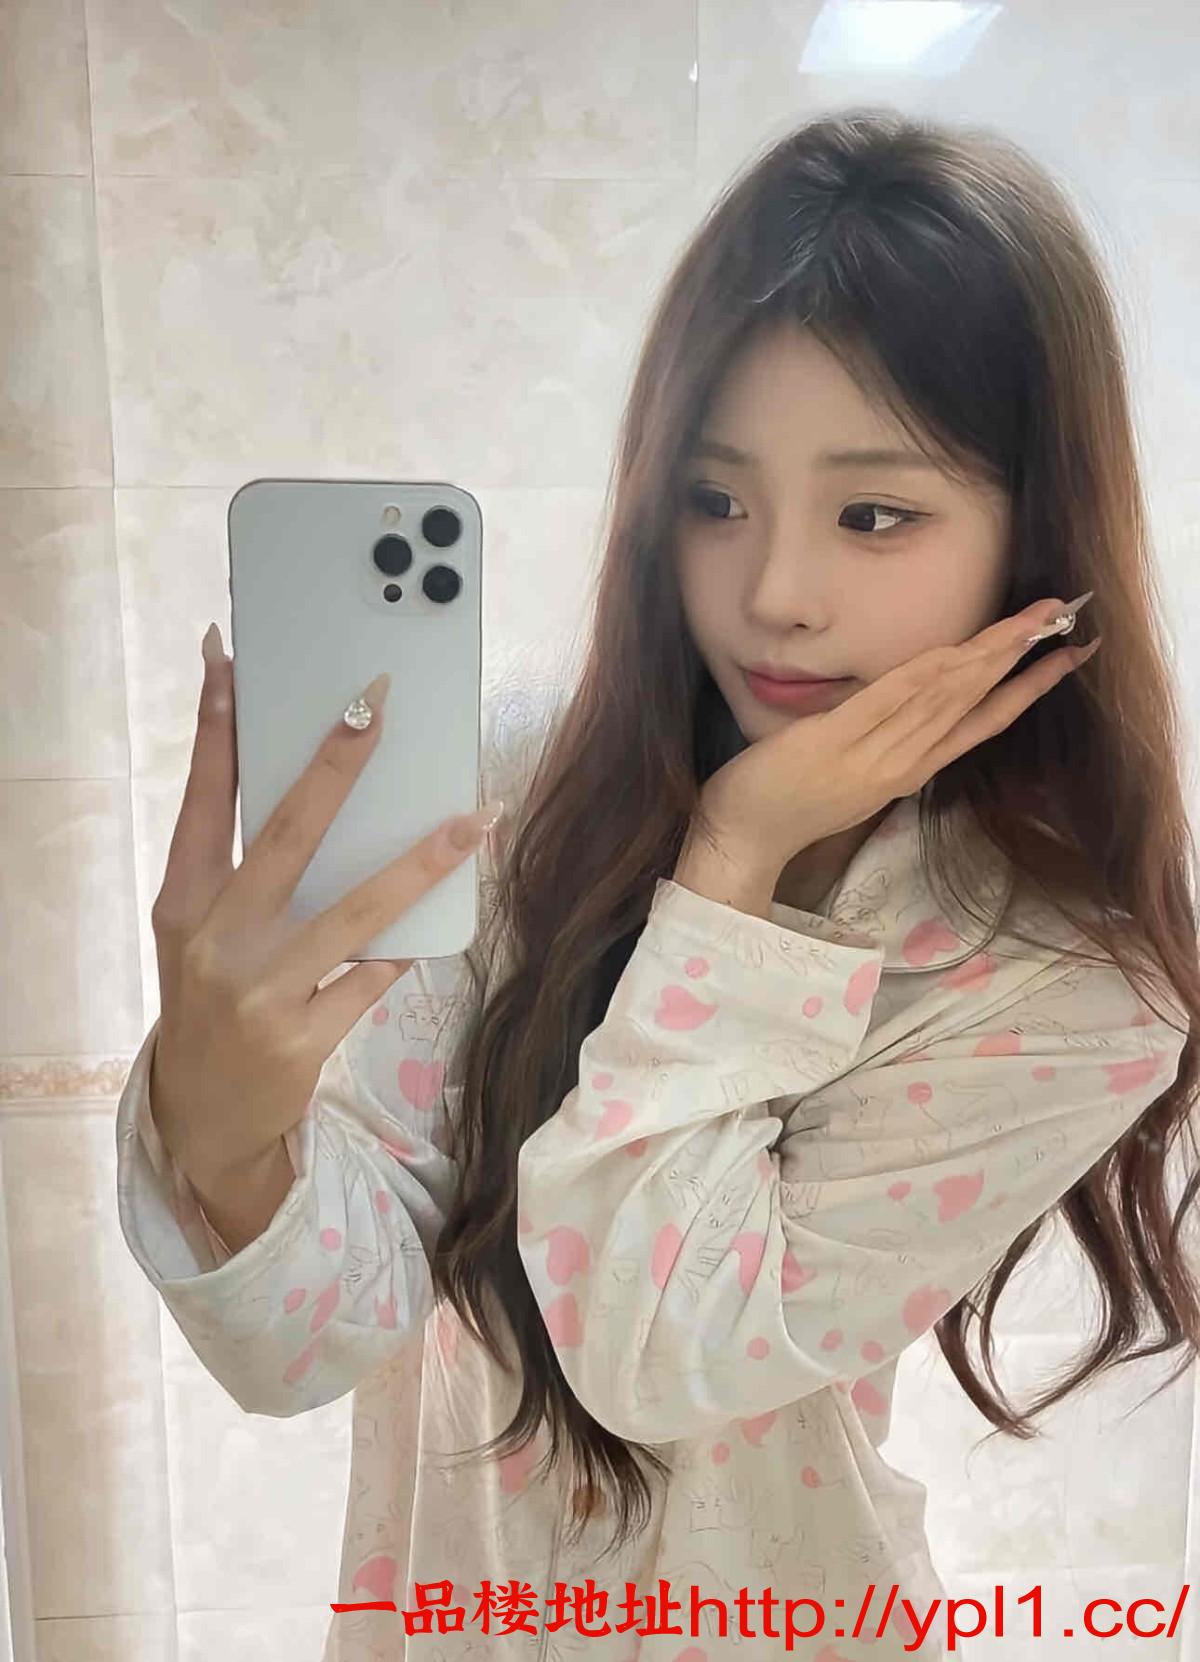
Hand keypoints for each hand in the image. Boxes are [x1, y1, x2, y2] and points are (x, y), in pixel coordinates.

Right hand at [148, 634, 498, 1190]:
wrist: (205, 1117)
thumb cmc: (213, 1001)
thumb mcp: (204, 932)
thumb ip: (243, 870)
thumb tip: (318, 786)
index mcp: (183, 901)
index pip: (201, 799)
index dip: (216, 729)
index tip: (231, 660)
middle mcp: (215, 940)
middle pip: (285, 836)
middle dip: (333, 766)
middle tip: (374, 706)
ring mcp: (259, 991)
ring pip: (354, 911)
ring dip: (421, 861)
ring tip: (474, 818)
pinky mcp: (302, 1038)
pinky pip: (373, 976)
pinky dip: (407, 947)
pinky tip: (440, 919)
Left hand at [690, 594, 1098, 879]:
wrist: (742, 839)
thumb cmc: (789, 802)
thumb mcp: (853, 772)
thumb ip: (885, 740)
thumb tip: (912, 701)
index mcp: (910, 769)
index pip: (982, 724)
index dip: (1027, 689)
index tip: (1067, 658)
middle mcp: (902, 763)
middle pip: (974, 703)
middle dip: (1022, 659)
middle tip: (1065, 621)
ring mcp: (871, 754)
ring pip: (942, 698)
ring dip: (988, 657)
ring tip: (1030, 625)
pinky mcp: (833, 741)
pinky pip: (886, 703)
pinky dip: (924, 676)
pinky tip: (954, 651)